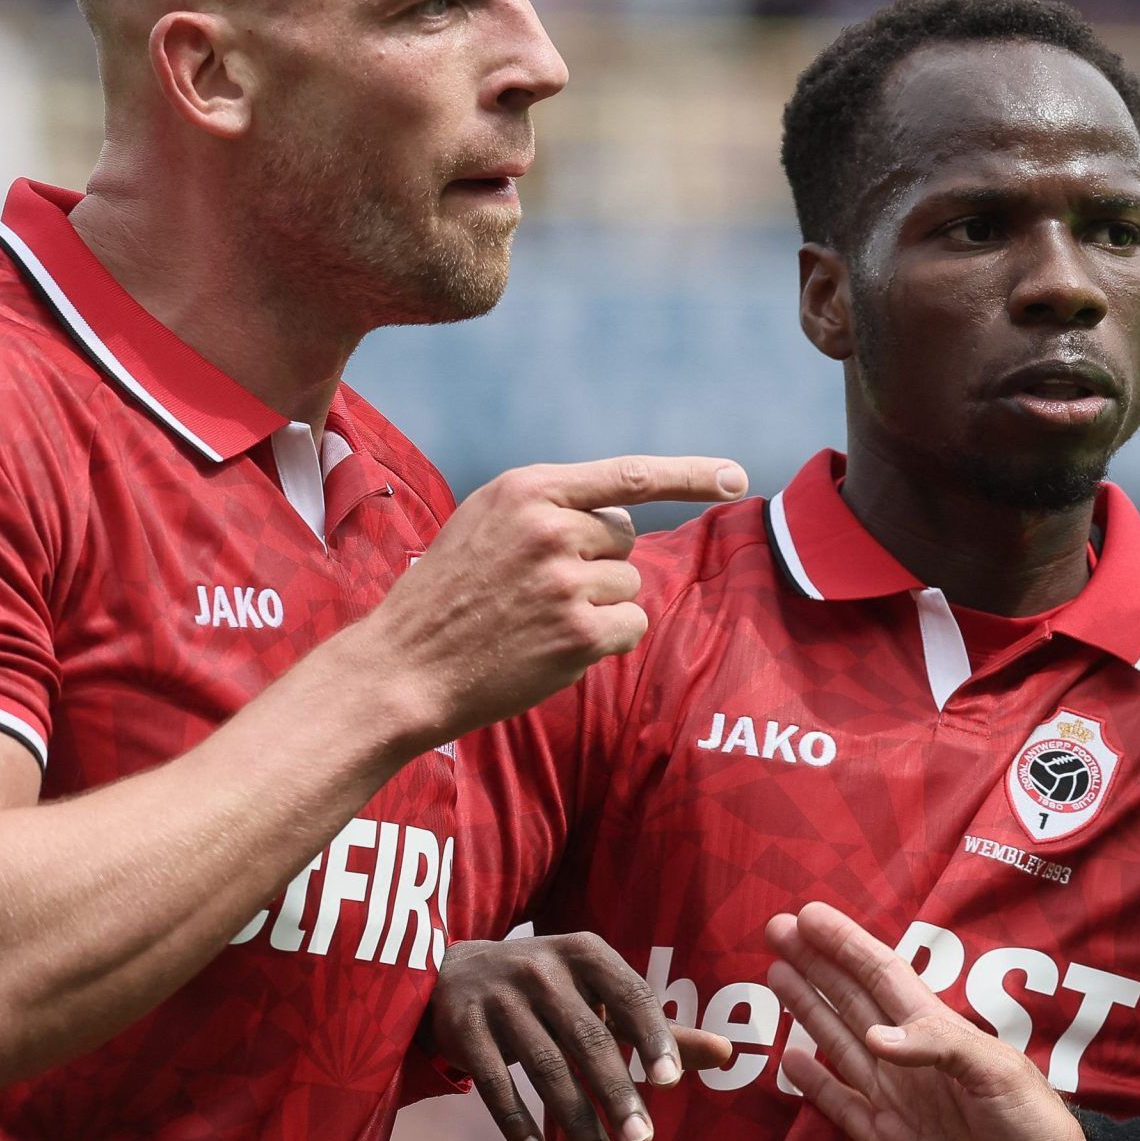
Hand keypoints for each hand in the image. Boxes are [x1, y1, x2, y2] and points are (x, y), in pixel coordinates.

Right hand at [358, 455, 746, 744]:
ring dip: (598, 604)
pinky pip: (631, 626)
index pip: (629, 474)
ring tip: (534, 618)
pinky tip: (553, 646)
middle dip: (596, 563)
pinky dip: (607, 639)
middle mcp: (551, 528)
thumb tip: (629, 514)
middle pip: (626, 539)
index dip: (691, 474)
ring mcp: (566, 581)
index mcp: (528, 489)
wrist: (402, 666)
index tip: (737, 477)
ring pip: (630, 585)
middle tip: (535, 588)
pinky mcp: (578, 632)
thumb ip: (552, 506)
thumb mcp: (487, 521)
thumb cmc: (449, 594)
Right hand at [427, 932, 733, 1140]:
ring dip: (576, 1121)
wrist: (453, 971)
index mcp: (586, 953)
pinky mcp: (464, 1027)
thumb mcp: (598, 993)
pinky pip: (493, 1081)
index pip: (631, 996)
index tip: (670, 1083)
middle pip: (588, 1039)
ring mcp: (500, 997)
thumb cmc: (549, 989)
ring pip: (544, 1067)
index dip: (652, 1038)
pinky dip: (515, 1121)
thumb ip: (657, 1026)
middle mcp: (543, 968)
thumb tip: (726, 1053)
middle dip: (616, 1094)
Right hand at [762, 901, 1089, 1140]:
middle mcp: (909, 1059)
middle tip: (776, 927)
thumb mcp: (999, 1074)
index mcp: (938, 1032)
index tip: (809, 915)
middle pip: (852, 1000)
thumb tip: (875, 1039)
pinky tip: (789, 1056)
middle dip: (816, 964)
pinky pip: (840, 1104)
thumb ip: (940, 1047)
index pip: (881, 975)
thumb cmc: (1033, 1127)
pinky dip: (813, 1082)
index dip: (846, 944)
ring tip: (776, 973)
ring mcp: (895, 1099)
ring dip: (808, 1008)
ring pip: (838, 1043)